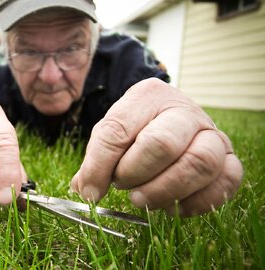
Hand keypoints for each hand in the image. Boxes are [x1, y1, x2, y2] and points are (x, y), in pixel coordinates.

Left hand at [71, 78, 242, 216]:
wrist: (171, 117)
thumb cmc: (137, 128)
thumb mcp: (111, 133)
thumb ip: (96, 160)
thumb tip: (86, 191)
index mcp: (148, 96)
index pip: (118, 131)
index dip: (100, 166)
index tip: (90, 190)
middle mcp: (185, 111)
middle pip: (163, 144)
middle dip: (135, 174)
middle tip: (122, 186)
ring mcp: (212, 134)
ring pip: (200, 164)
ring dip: (165, 190)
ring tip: (143, 199)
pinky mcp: (228, 159)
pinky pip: (226, 182)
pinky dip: (197, 202)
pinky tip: (172, 207)